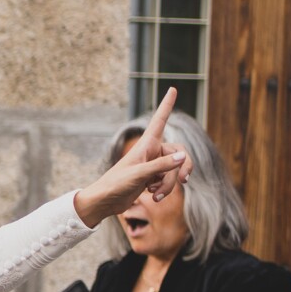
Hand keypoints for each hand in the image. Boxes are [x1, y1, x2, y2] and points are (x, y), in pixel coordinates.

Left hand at [74, 88, 190, 226]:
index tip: (172, 88)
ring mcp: (153, 165)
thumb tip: (183, 157)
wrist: (105, 202)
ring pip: (175, 170)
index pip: (160, 120)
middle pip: (179, 152)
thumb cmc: (116, 184)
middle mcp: (152, 152)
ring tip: (155, 195)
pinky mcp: (153, 178)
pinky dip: (164, 189)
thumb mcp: (139, 174)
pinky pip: (169, 181)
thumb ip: (161, 166)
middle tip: (184, 180)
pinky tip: (153, 195)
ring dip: (169, 184)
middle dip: (182, 167)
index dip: (166, 105)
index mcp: (146, 144)